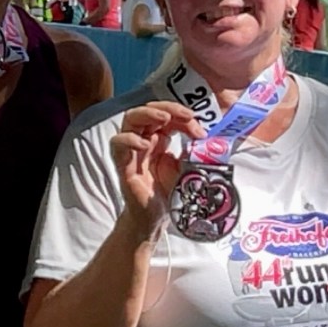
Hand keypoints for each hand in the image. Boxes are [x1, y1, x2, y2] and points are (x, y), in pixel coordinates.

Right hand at [110, 102, 204, 237]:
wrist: (156, 219)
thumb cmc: (169, 193)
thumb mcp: (187, 167)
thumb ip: (194, 152)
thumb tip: (210, 139)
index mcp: (159, 139)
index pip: (167, 115)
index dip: (182, 116)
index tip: (200, 128)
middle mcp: (144, 140)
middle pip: (148, 110)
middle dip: (168, 107)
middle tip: (187, 115)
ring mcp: (132, 151)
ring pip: (130, 119)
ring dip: (148, 114)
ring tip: (165, 118)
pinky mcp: (123, 165)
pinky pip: (118, 144)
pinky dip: (129, 139)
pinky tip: (145, 144)